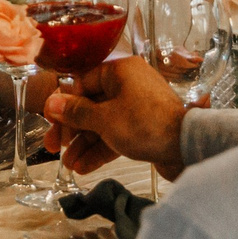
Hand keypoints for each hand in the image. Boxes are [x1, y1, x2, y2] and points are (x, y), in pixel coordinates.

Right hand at [42, 57, 187, 178]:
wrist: (187, 147)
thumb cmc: (146, 125)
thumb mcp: (104, 119)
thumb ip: (76, 112)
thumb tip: (51, 103)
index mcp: (120, 71)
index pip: (82, 82)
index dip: (64, 104)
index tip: (51, 122)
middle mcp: (129, 85)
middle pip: (91, 105)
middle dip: (72, 129)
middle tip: (54, 148)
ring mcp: (138, 107)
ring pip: (102, 123)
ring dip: (84, 144)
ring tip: (70, 165)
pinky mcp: (144, 128)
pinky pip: (116, 135)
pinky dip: (101, 149)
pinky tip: (84, 167)